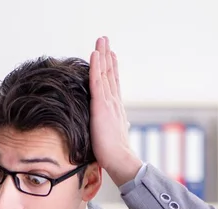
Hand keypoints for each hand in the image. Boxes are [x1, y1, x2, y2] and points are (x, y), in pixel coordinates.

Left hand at [89, 36, 142, 185]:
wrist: (119, 160)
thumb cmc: (114, 154)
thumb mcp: (114, 137)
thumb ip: (116, 127)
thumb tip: (122, 124)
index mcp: (115, 109)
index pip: (112, 85)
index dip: (111, 69)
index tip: (110, 55)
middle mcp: (114, 102)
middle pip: (110, 74)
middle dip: (107, 56)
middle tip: (105, 40)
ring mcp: (108, 103)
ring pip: (104, 74)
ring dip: (102, 55)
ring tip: (101, 41)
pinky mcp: (101, 106)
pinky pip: (97, 81)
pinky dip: (95, 67)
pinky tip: (94, 54)